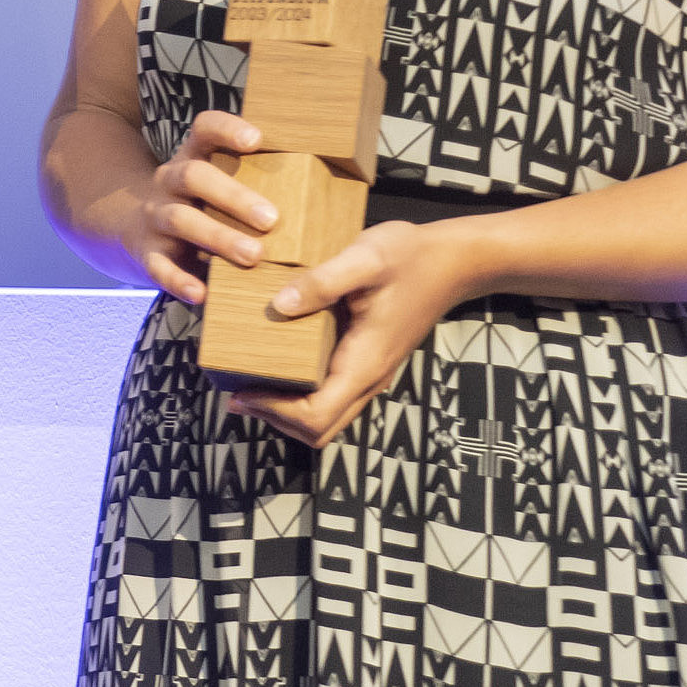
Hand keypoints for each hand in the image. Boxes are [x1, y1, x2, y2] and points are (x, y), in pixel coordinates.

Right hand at [122, 111, 279, 302]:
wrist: (132, 228)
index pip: (204, 129)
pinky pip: (158, 265)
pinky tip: (202, 293)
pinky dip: (178, 280)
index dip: (227, 130)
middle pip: (193, 176)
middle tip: (272, 219)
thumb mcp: (215, 184)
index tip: (257, 140)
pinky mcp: (146, 252)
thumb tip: (332, 190)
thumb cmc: (199, 205)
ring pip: (180, 219)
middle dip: (233, 196)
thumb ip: (253, 182)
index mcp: (191, 158)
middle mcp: (169, 181)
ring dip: (218, 236)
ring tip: (253, 256)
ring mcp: (154, 216)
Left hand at [225, 218, 490, 448]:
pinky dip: (299, 393)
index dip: (275, 412)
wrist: (453, 261)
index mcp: (365, 363)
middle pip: (319, 428)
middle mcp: (368, 378)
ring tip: (246, 379)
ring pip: (326, 416)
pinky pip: (330, 394)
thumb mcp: (365, 258)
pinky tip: (275, 362)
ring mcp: (369, 373)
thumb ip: (323, 282)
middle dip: (274, 417)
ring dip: (285, 409)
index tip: (240, 392)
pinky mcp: (366, 361)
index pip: (318, 415)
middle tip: (233, 390)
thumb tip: (278, 305)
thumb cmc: (410, 258)